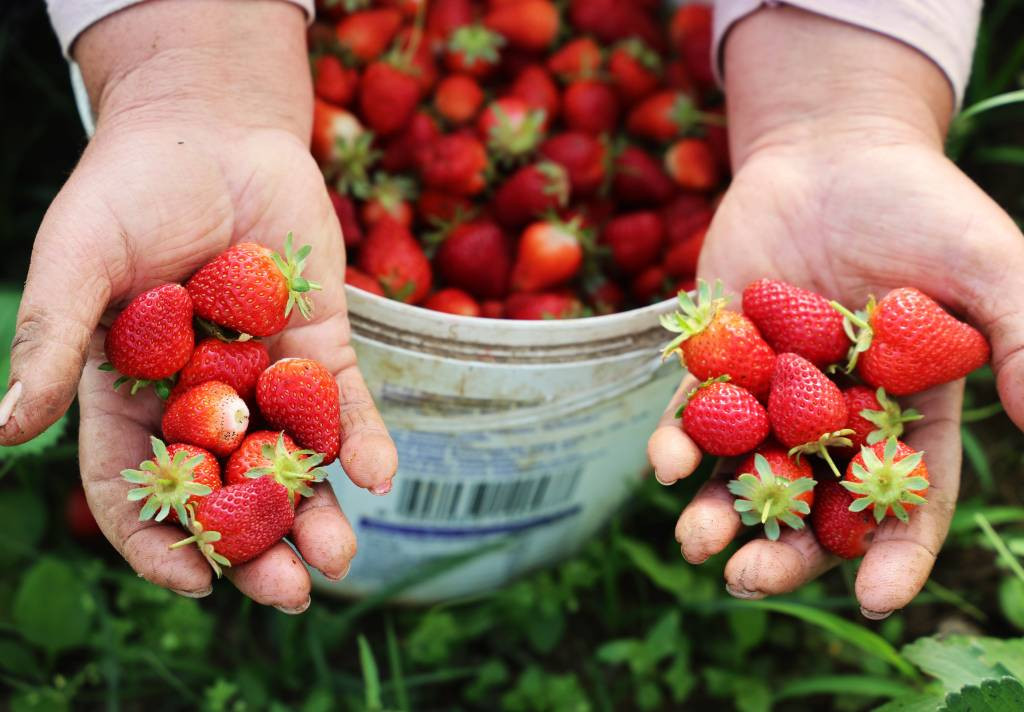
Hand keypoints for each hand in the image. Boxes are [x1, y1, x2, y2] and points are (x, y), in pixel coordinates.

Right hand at [0, 1, 396, 611]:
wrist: (215, 126)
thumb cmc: (129, 187)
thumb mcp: (78, 259)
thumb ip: (52, 338)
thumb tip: (7, 429)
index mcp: (129, 394)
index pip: (138, 485)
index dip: (158, 538)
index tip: (193, 582)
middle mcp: (202, 400)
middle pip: (228, 489)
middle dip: (256, 545)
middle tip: (291, 592)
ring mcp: (266, 376)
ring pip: (292, 460)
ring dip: (317, 511)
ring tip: (340, 558)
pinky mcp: (321, 345)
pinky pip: (344, 403)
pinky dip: (360, 439)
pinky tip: (380, 475)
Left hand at [648, 8, 1023, 617]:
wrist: (835, 147)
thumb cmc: (923, 206)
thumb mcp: (987, 271)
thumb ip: (1022, 351)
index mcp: (908, 413)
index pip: (905, 500)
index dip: (894, 553)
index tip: (874, 598)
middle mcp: (836, 417)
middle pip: (813, 504)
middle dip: (784, 549)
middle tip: (748, 581)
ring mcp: (772, 391)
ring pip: (744, 469)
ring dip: (716, 510)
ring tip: (696, 543)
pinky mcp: (717, 357)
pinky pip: (693, 410)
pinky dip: (677, 438)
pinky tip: (663, 462)